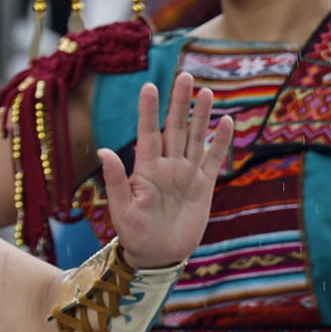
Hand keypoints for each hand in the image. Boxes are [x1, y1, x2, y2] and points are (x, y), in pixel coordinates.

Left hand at [104, 74, 233, 269]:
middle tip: (186, 76)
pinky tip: (226, 122)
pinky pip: (214, 159)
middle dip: (180, 102)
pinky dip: (221, 141)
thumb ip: (117, 180)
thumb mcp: (122, 209)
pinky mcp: (203, 185)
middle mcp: (168, 166)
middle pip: (175, 128)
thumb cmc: (135, 235)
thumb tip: (104, 150)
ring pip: (196, 138)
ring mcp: (186, 174)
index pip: (148, 133)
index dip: (148, 110)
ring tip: (207, 92)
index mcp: (146, 169)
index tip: (149, 86)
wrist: (159, 255)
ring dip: (201, 116)